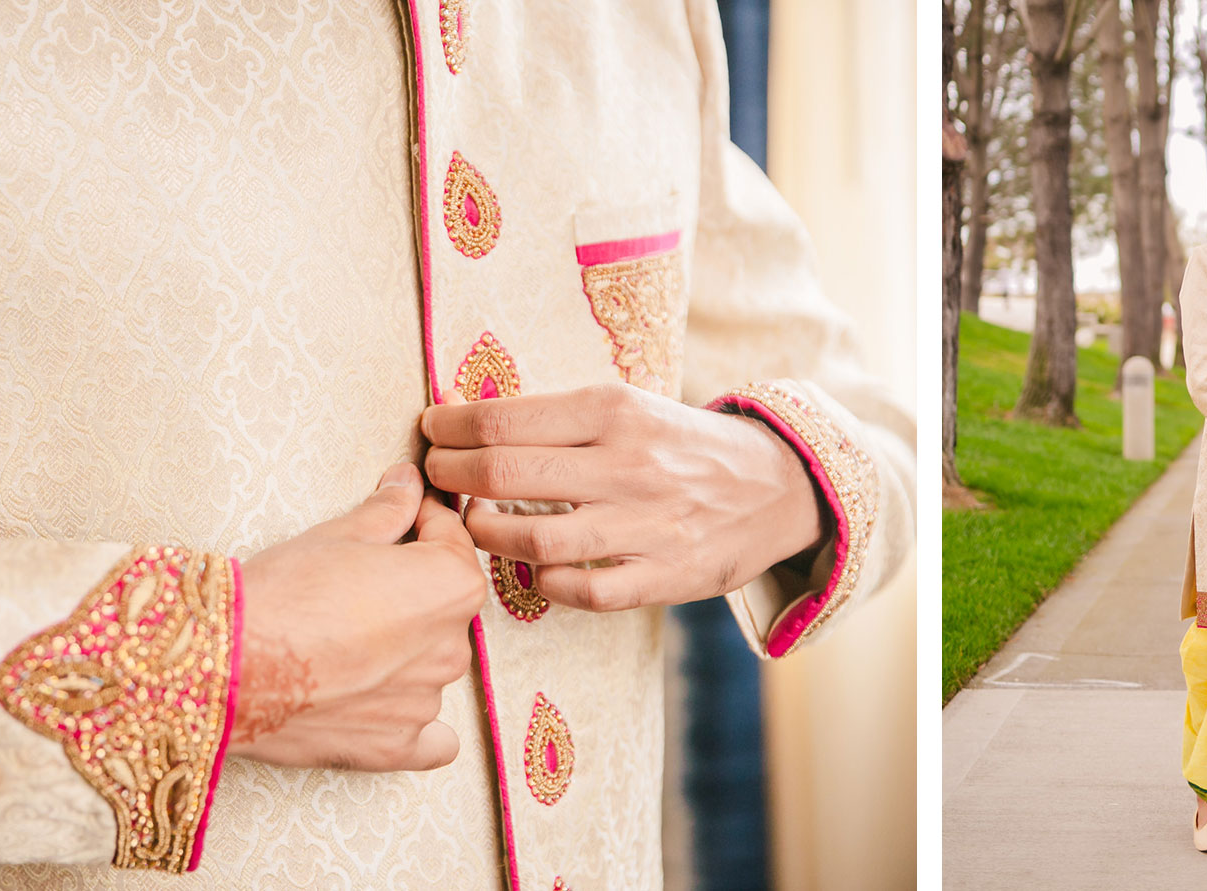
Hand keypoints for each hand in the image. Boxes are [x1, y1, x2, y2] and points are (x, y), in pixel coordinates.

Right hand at [226, 463, 485, 771]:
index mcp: (451, 586)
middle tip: (356, 583)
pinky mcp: (394, 745)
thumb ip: (388, 511)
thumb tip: (407, 484)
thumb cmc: (282, 592)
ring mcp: (425, 701)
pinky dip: (410, 719)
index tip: (404, 514)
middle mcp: (451, 647)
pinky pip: (430, 737)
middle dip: (411, 591)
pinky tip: (380, 704)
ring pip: (429, 667)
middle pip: (442, 608)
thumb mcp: (338, 535)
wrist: (228, 663)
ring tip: (344, 641)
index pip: (453, 541)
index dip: (425, 521)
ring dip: (402, 652)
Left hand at [421, 383, 823, 612]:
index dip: (451, 428)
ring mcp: (646, 524)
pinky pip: (583, 591)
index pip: (505, 419)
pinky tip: (533, 567)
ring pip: (535, 540)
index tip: (431, 430)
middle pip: (506, 474)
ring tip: (470, 525)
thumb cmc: (679, 444)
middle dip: (450, 477)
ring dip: (485, 535)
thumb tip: (462, 409)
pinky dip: (545, 583)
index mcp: (615, 411)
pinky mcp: (663, 576)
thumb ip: (554, 416)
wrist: (775, 486)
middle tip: (434, 478)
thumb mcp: (628, 407)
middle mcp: (628, 464)